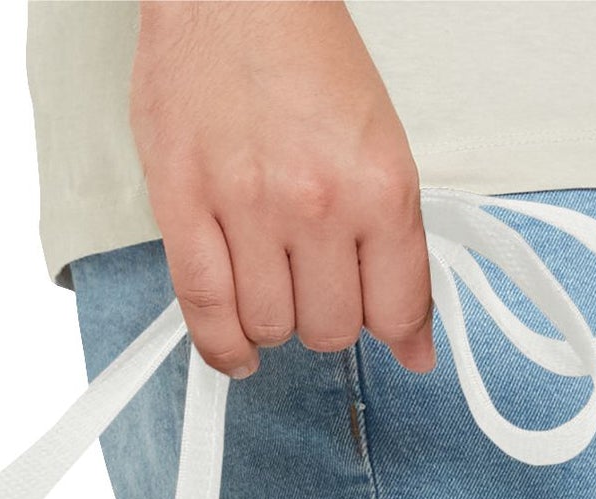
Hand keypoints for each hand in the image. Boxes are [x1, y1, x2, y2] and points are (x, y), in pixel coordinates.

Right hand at [129, 0, 432, 378]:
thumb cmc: (301, 52)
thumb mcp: (378, 140)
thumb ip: (394, 242)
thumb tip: (411, 338)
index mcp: (379, 183)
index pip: (398, 307)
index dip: (397, 333)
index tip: (393, 338)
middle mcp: (317, 204)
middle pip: (331, 328)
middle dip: (327, 318)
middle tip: (318, 287)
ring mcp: (247, 211)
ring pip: (271, 327)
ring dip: (274, 323)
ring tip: (272, 289)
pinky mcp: (184, 210)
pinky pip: (205, 312)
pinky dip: (224, 346)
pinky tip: (238, 348)